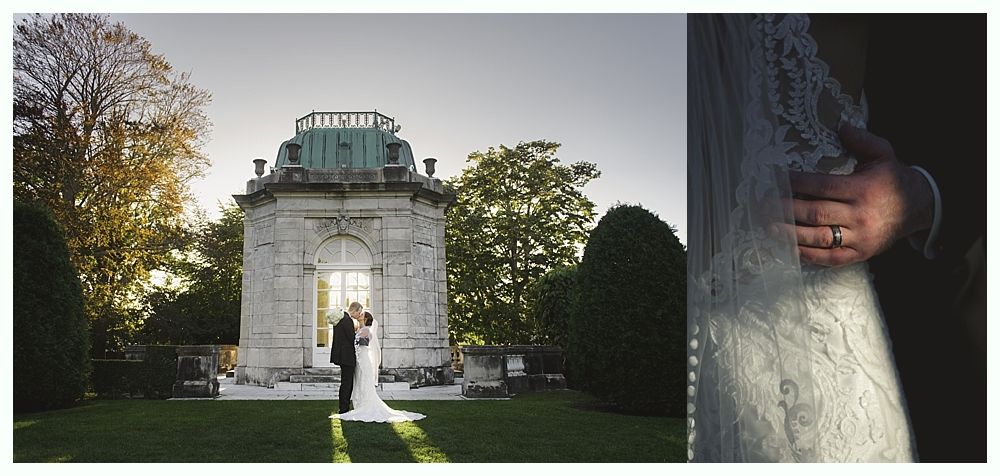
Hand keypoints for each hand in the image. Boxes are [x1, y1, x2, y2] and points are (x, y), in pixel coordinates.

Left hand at [781, 125, 933, 266]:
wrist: (922, 207)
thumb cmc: (894, 178)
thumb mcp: (883, 153)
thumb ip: (861, 140)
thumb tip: (840, 125)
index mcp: (862, 189)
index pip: (822, 186)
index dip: (797, 184)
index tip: (776, 179)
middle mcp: (860, 214)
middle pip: (816, 213)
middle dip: (787, 210)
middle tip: (763, 206)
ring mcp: (860, 237)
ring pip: (819, 238)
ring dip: (791, 234)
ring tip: (769, 227)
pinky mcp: (860, 254)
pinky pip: (830, 258)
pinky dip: (808, 255)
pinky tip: (789, 248)